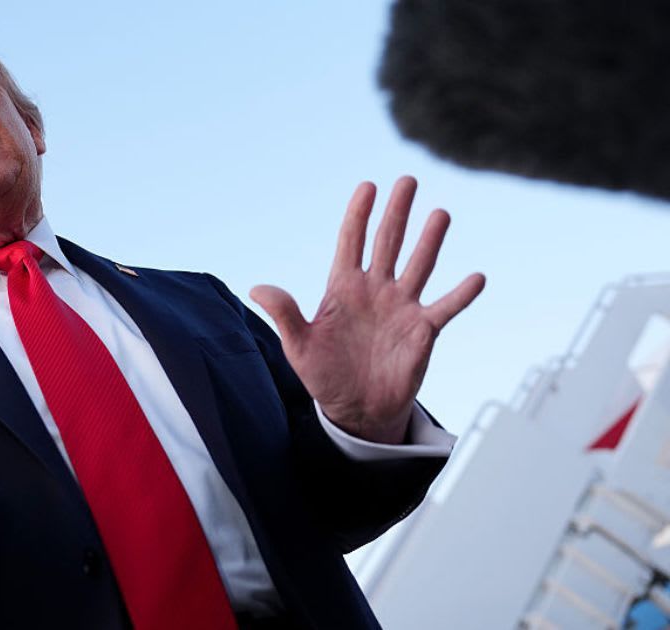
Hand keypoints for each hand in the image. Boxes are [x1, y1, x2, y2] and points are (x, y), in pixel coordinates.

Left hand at [250, 176, 484, 443]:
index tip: (368, 186)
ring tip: (440, 213)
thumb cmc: (324, 375)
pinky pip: (446, 307)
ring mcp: (401, 307)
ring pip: (419, 266)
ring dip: (430, 241)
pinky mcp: (423, 330)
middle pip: (387, 243)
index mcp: (343, 288)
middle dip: (397, 212)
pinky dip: (461, 294)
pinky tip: (477, 277)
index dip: (358, 214)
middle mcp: (375, 290)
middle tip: (407, 180)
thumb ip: (285, 314)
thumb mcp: (298, 346)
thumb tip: (256, 288)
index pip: (351, 242)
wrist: (356, 409)